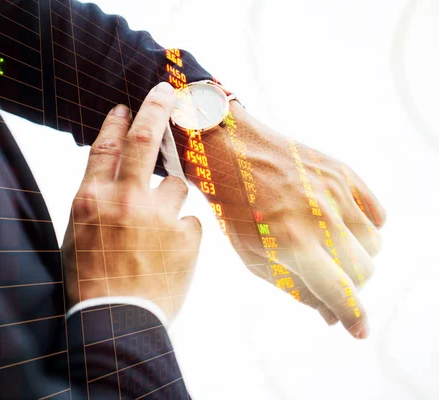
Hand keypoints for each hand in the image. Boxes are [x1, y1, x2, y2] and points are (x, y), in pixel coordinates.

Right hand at [62, 82, 201, 320]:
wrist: (117, 322)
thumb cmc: (91, 280)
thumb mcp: (78, 234)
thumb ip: (97, 201)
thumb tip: (115, 180)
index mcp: (91, 199)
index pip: (105, 146)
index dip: (116, 122)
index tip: (126, 107)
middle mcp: (125, 200)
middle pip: (144, 140)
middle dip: (155, 108)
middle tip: (165, 91)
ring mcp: (159, 216)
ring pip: (176, 185)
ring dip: (169, 199)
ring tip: (156, 233)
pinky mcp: (187, 236)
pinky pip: (189, 220)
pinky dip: (181, 232)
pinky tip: (168, 255)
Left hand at [201, 102, 385, 338]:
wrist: (232, 154)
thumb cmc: (238, 210)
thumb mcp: (254, 257)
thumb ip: (295, 288)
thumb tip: (330, 316)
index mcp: (292, 243)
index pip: (339, 291)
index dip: (352, 316)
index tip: (359, 330)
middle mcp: (320, 217)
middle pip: (364, 271)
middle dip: (350, 284)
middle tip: (329, 276)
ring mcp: (335, 192)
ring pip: (375, 245)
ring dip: (358, 256)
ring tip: (331, 247)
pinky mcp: (344, 174)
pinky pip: (378, 215)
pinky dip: (366, 228)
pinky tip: (341, 225)